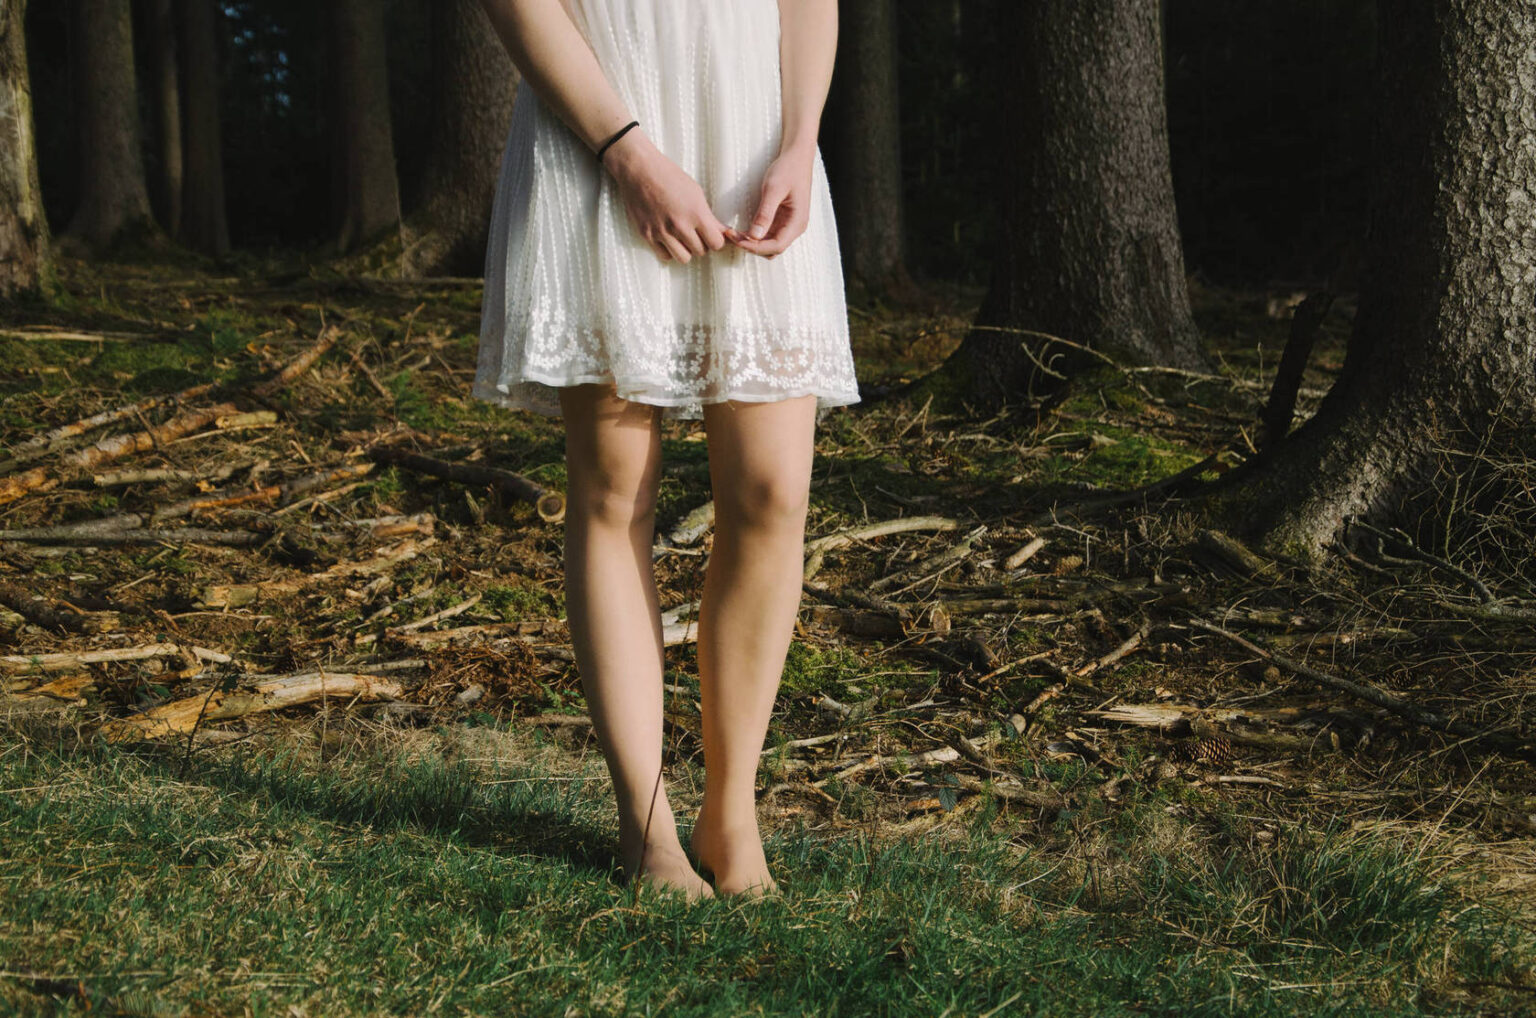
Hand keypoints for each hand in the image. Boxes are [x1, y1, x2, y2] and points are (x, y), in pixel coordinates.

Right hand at [603, 129, 734, 263]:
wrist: (639, 170)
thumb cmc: (669, 176)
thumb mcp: (695, 192)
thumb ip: (709, 216)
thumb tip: (723, 232)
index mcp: (696, 213)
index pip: (716, 243)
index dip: (715, 240)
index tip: (711, 234)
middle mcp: (680, 225)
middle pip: (701, 252)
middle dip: (701, 244)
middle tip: (695, 233)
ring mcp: (662, 232)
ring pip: (684, 258)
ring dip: (686, 250)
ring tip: (682, 238)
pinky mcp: (647, 235)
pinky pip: (664, 256)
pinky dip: (669, 251)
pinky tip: (668, 239)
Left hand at [730, 145, 814, 258]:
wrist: (797, 157)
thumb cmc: (788, 169)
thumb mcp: (773, 189)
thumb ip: (765, 213)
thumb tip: (755, 236)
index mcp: (797, 222)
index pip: (776, 246)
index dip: (755, 247)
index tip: (737, 240)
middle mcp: (795, 228)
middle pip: (772, 249)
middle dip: (752, 247)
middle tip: (731, 236)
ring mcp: (788, 225)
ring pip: (769, 245)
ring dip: (752, 243)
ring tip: (734, 234)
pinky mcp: (782, 221)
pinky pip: (767, 235)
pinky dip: (754, 236)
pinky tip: (741, 229)